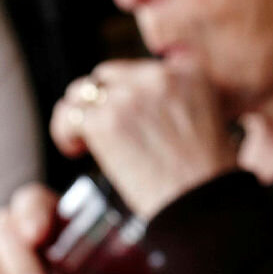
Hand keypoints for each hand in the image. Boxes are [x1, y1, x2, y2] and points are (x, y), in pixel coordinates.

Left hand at [48, 59, 237, 216]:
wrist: (202, 203)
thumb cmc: (206, 176)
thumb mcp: (208, 119)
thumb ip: (177, 101)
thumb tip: (142, 107)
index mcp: (187, 72)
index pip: (141, 70)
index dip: (128, 93)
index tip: (129, 118)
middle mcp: (157, 76)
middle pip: (109, 76)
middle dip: (102, 102)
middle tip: (103, 130)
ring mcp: (128, 96)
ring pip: (83, 92)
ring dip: (80, 114)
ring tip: (81, 138)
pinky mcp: (104, 121)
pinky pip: (69, 116)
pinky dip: (64, 132)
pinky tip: (73, 148)